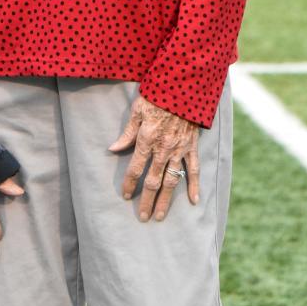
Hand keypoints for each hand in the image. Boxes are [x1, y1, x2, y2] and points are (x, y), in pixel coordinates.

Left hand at [110, 95, 199, 221]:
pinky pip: (193, 170)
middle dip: (146, 200)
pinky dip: (194, 186)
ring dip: (166, 200)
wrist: (183, 87)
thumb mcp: (136, 111)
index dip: (129, 184)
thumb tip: (112, 149)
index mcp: (147, 140)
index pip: (135, 169)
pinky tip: (193, 201)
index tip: (125, 196)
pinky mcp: (192, 147)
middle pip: (153, 181)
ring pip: (172, 181)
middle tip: (143, 217)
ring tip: (160, 216)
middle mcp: (163, 149)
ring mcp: (179, 150)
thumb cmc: (157, 96)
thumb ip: (126, 134)